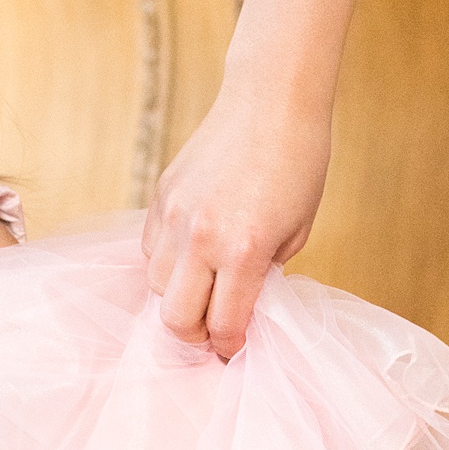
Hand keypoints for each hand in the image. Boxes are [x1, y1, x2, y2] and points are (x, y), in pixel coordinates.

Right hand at [143, 84, 331, 358]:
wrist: (271, 99)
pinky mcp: (160, 197)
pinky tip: (192, 254)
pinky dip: (167, 263)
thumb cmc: (299, 163)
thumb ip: (265, 273)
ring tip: (203, 288)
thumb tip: (240, 304)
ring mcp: (174, 216)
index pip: (223, 325)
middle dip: (195, 334)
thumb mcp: (297, 230)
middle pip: (175, 317)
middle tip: (214, 329)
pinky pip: (149, 250)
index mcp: (244, 250)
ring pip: (155, 286)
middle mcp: (201, 237)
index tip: (236, 349)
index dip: (230, 346)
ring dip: (178, 297)